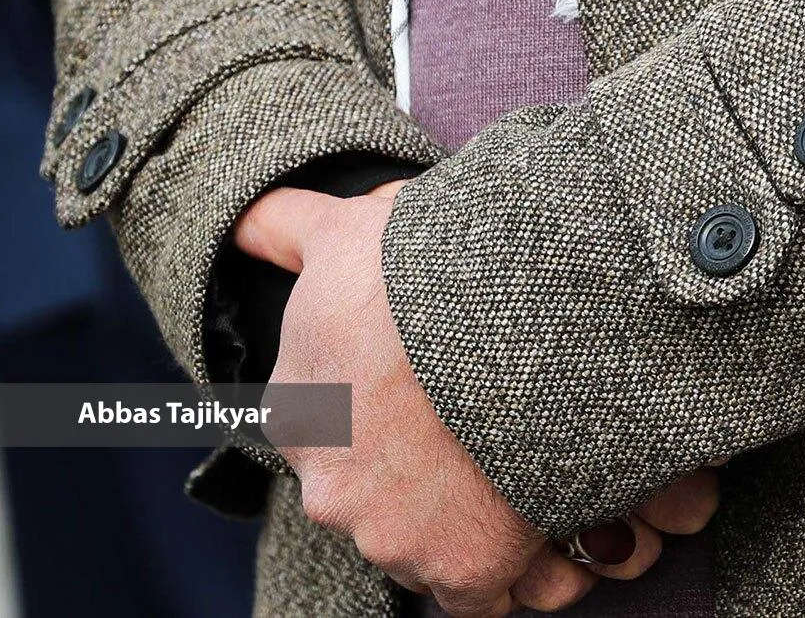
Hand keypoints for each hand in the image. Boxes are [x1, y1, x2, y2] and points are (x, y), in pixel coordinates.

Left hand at [234, 181, 722, 613]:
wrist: (503, 312)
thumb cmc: (423, 268)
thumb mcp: (349, 230)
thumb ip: (288, 228)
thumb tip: (246, 224)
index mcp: (300, 412)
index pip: (333, 442)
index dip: (392, 426)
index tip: (436, 407)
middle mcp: (331, 490)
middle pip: (380, 508)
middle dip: (432, 488)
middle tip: (490, 446)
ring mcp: (394, 538)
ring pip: (432, 553)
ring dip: (478, 528)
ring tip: (534, 482)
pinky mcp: (466, 570)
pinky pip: (494, 596)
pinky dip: (527, 572)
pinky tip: (558, 524)